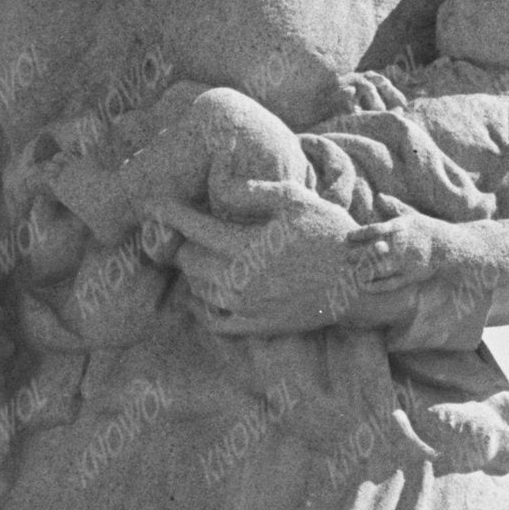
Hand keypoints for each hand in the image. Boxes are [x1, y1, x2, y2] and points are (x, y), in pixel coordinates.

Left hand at [149, 188, 430, 336]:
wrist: (357, 281)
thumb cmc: (328, 233)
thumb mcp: (294, 198)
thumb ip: (252, 190)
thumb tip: (219, 183)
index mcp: (247, 245)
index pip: (192, 228)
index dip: (168, 213)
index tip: (150, 204)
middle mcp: (241, 280)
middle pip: (189, 261)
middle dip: (181, 244)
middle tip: (181, 232)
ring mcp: (247, 307)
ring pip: (198, 290)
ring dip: (192, 272)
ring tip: (196, 256)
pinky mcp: (256, 326)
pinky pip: (213, 322)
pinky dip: (202, 307)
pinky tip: (204, 293)